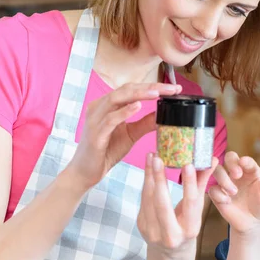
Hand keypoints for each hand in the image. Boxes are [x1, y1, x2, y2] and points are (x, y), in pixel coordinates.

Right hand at [67, 83, 181, 188]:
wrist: (86, 172)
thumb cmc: (106, 151)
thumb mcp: (131, 134)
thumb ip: (145, 123)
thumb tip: (164, 114)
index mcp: (108, 104)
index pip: (133, 89)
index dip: (153, 86)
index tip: (174, 89)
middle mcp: (100, 107)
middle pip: (127, 89)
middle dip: (151, 87)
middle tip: (171, 89)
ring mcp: (96, 118)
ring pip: (117, 99)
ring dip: (139, 94)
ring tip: (157, 93)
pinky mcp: (95, 133)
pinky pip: (110, 119)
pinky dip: (124, 112)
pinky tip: (138, 107)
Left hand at [137, 153, 216, 259]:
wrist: (170, 251)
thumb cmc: (187, 225)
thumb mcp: (197, 209)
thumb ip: (202, 184)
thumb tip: (213, 159)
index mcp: (190, 229)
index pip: (190, 203)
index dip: (189, 184)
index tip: (188, 164)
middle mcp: (170, 234)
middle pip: (163, 204)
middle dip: (159, 179)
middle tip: (158, 158)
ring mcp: (153, 231)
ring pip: (149, 200)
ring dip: (149, 176)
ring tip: (152, 155)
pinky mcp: (141, 225)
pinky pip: (143, 200)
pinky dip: (146, 182)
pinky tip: (148, 167)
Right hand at [208, 152, 259, 237]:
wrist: (253, 224)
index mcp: (250, 170)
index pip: (245, 160)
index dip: (244, 160)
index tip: (243, 163)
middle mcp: (237, 173)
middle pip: (229, 158)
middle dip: (231, 163)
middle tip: (237, 175)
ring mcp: (226, 183)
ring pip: (217, 170)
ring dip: (224, 179)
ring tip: (234, 192)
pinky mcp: (218, 195)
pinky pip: (212, 189)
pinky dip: (218, 194)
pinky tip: (227, 201)